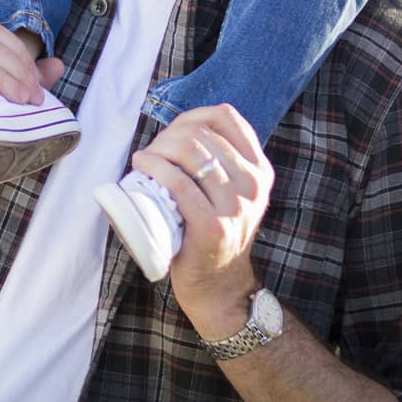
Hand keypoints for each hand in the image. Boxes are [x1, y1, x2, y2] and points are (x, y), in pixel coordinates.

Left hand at [129, 104, 273, 338]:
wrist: (219, 285)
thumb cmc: (215, 231)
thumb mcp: (233, 193)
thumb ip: (223, 162)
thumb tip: (183, 127)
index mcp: (259, 170)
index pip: (226, 117)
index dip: (192, 116)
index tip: (173, 132)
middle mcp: (253, 184)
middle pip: (200, 133)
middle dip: (168, 135)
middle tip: (152, 152)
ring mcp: (235, 206)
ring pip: (189, 152)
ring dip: (158, 149)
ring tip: (145, 160)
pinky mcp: (212, 226)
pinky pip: (178, 183)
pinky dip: (155, 167)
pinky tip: (142, 165)